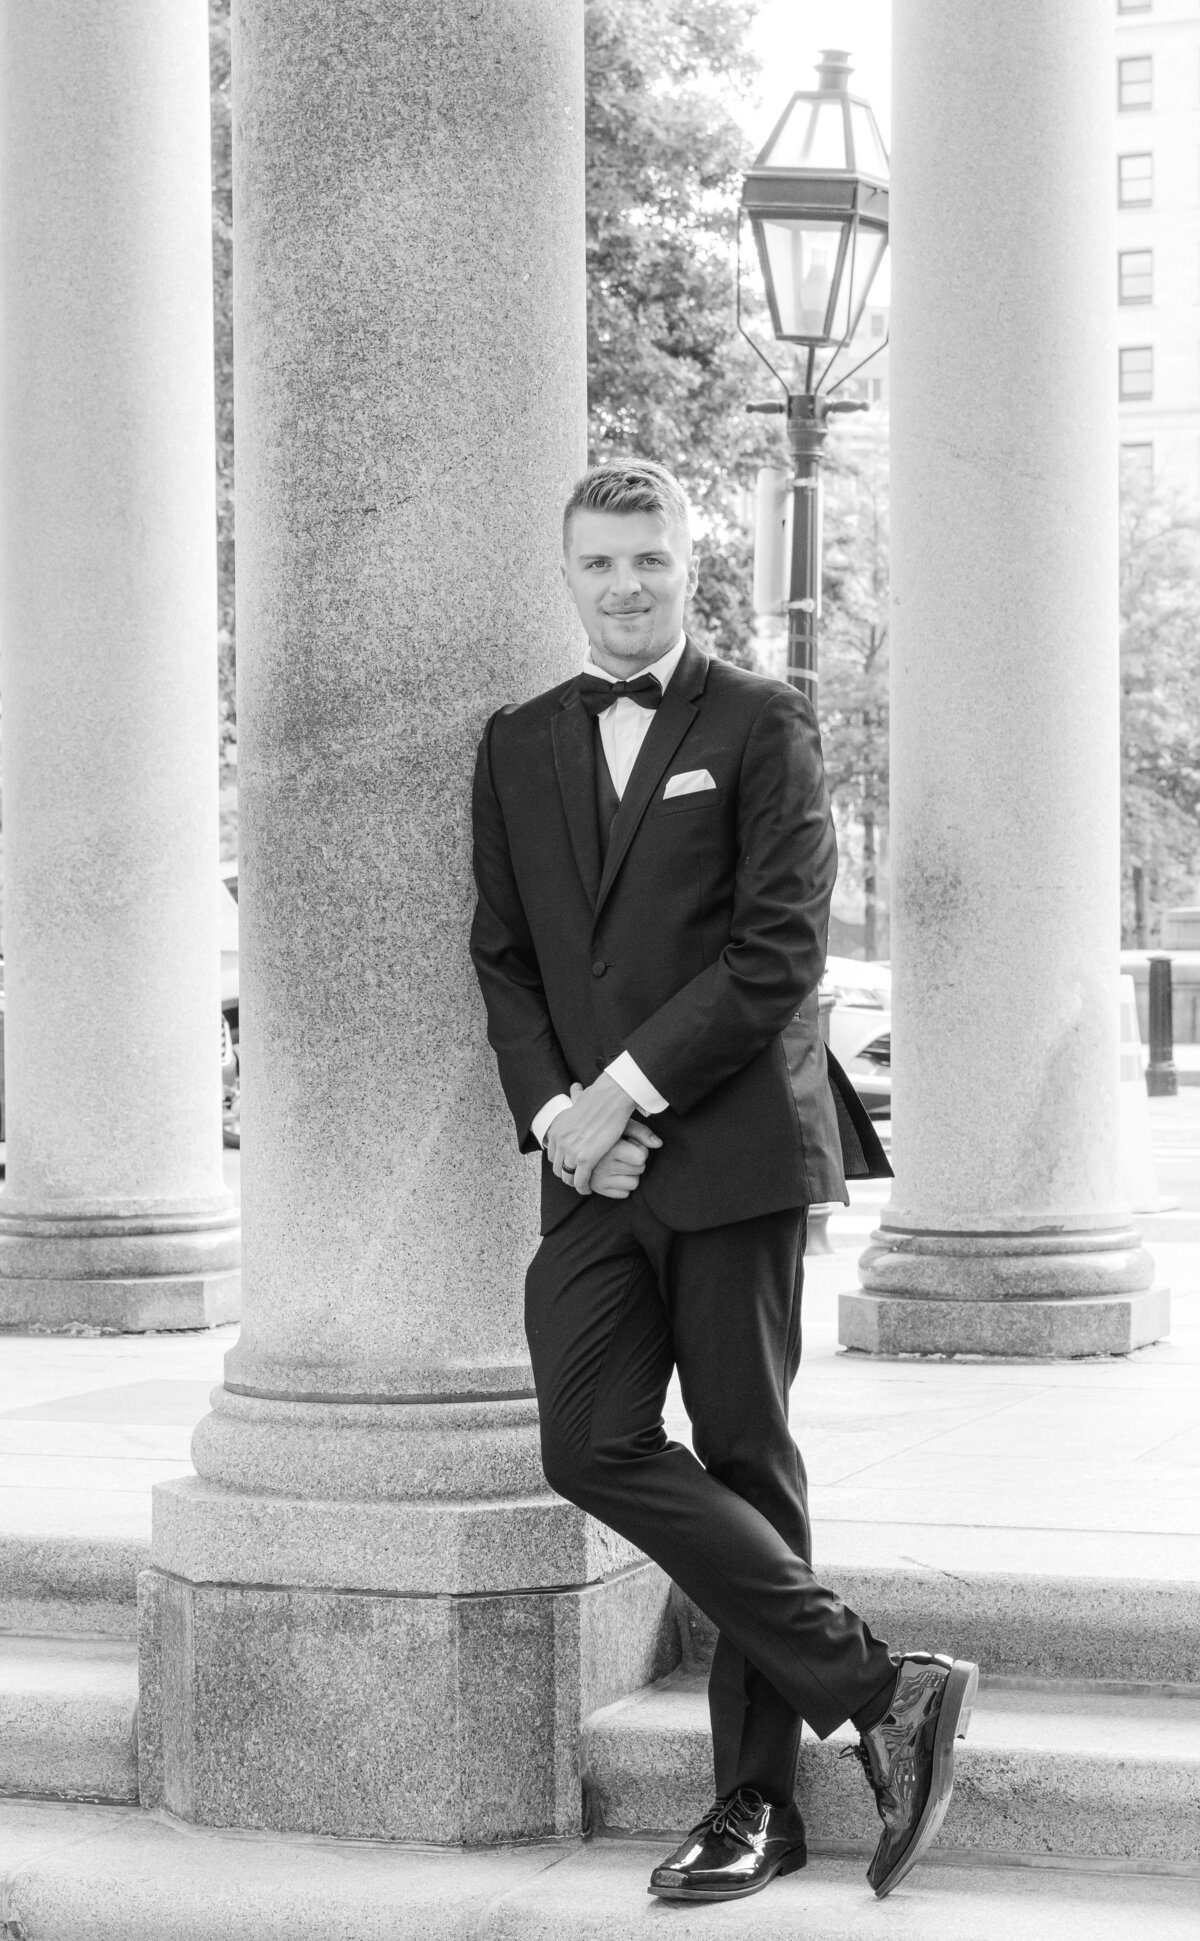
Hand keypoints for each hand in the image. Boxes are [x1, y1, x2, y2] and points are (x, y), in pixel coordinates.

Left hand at [545, 1073, 640, 1194]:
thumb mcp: (579, 1098)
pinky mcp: (585, 1159)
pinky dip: (583, 1188)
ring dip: (573, 1183)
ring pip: (567, 1177)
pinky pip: (579, 1181)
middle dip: (566, 1174)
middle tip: (576, 1178)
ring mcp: (570, 1151)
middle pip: (557, 1168)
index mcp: (557, 1129)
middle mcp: (559, 1141)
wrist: (610, 1097)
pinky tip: (587, 1189)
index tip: (569, 1165)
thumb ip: (574, 1099)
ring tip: (582, 1185)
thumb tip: (575, 1088)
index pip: (552, 1154)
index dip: (560, 1162)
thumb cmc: (600, 1095)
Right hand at [590, 1119, 663, 1198]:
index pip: (641, 1157)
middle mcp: (603, 1166)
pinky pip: (624, 1194)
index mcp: (609, 1148)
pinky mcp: (598, 1189)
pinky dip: (623, 1186)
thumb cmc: (603, 1128)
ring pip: (634, 1184)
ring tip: (620, 1163)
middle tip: (624, 1152)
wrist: (575, 1138)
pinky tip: (615, 1173)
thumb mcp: (620, 1124)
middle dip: (636, 1161)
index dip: (640, 1149)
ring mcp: (599, 1179)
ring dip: (631, 1174)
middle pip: (640, 1169)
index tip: (631, 1143)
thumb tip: (659, 1144)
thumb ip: (641, 1132)